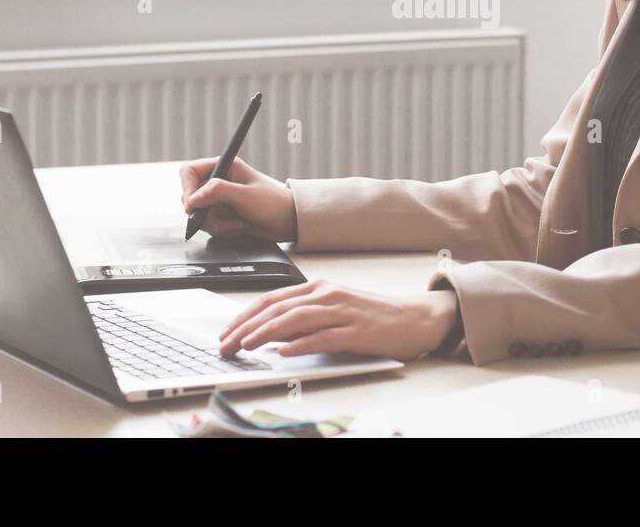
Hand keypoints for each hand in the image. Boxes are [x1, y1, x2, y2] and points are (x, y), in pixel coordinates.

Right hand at [179, 156, 297, 241]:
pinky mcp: (221, 214)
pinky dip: (223, 230)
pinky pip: (208, 225)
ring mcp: (218, 199)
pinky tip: (240, 226)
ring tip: (239, 222)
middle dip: (205, 212)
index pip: (190, 171)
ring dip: (217, 224)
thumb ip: (217, 193)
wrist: (287, 222)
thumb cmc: (272, 203)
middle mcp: (219, 181)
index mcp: (225, 166)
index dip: (186, 188)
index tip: (191, 206)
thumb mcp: (244, 196)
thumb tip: (192, 199)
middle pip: (191, 196)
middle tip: (219, 219)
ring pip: (199, 214)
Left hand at [218, 280, 458, 360]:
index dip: (244, 315)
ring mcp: (343, 311)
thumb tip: (271, 334)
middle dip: (246, 327)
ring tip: (246, 346)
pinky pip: (324, 336)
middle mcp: (328, 294)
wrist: (413, 318)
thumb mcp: (334, 310)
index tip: (226, 332)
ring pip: (296, 319)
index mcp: (319, 288)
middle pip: (278, 308)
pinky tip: (285, 351)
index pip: (272, 299)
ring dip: (266, 333)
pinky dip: (302, 343)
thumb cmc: (372, 316)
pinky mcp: (357, 331)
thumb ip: (305, 318)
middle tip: (226, 344)